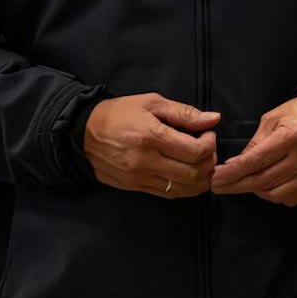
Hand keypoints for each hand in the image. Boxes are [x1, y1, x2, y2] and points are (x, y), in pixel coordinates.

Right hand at [83, 93, 218, 197]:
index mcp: (151, 137)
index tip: (207, 133)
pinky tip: (188, 174)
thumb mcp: (152, 103)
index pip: (196, 151)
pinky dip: (186, 187)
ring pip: (184, 188)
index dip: (210, 143)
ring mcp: (139, 178)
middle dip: (210, 162)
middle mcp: (145, 162)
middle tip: (207, 148)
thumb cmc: (120, 114)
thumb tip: (214, 119)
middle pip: (194, 173)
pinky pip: (168, 194)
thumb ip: (185, 113)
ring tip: (200, 162)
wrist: (82, 134)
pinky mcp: (135, 187)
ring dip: (201, 178)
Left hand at [211, 96, 296, 205]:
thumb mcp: (273, 119)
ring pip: (275, 194)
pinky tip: (269, 185)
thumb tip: (234, 166)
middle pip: (262, 181)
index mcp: (291, 136)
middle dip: (236, 185)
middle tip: (218, 187)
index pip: (254, 161)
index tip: (215, 178)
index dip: (231, 173)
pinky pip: (290, 198)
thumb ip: (255, 143)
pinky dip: (275, 195)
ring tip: (246, 182)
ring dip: (255, 191)